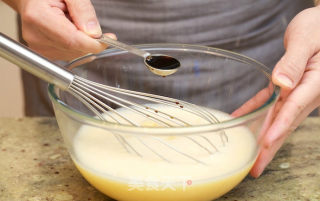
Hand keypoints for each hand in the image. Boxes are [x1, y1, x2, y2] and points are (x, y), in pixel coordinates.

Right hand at [16, 0, 115, 59]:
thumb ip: (83, 10)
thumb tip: (94, 33)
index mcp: (38, 17)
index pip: (72, 41)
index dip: (94, 43)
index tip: (109, 40)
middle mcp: (35, 36)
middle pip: (75, 49)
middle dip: (89, 39)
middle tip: (87, 21)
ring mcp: (38, 47)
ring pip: (74, 53)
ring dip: (82, 41)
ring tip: (72, 22)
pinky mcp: (44, 53)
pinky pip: (69, 55)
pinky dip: (76, 46)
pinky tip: (70, 31)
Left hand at [249, 6, 319, 176]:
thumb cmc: (317, 28)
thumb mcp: (307, 41)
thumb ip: (295, 62)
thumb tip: (283, 84)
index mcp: (314, 82)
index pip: (294, 108)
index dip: (279, 127)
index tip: (265, 144)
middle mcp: (306, 92)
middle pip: (285, 123)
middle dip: (270, 147)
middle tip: (255, 168)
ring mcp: (297, 92)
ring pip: (276, 118)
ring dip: (262, 137)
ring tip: (250, 158)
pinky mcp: (287, 87)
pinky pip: (268, 102)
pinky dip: (253, 110)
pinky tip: (239, 117)